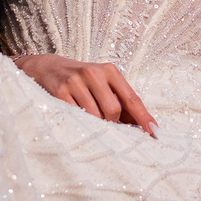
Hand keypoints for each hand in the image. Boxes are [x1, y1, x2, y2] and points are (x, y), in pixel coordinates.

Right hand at [15, 54, 155, 135]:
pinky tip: (76, 119)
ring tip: (89, 121)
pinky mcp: (59, 92)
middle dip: (112, 124)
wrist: (45, 68)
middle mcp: (93, 73)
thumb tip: (141, 126)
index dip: (144, 117)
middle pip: (113, 110)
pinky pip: (77, 117)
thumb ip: (119, 101)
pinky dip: (80, 123)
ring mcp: (75, 82)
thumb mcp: (101, 83)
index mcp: (109, 70)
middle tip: (106, 127)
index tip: (155, 132)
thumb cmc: (80, 80)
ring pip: (95, 116)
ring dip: (95, 126)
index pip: (131, 98)